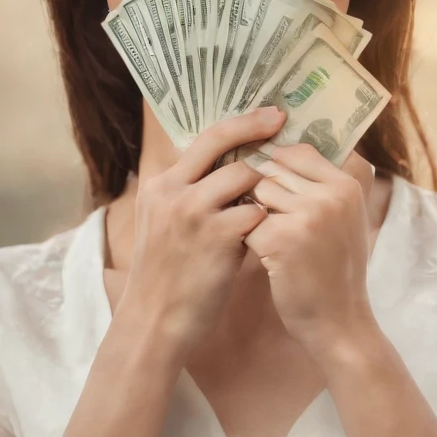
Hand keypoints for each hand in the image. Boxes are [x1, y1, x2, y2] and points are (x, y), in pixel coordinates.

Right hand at [116, 106, 284, 358]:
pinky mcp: (215, 237)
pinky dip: (268, 218)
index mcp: (161, 185)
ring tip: (277, 196)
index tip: (267, 115)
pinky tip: (274, 228)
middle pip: (220, 141)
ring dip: (265, 184)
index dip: (239, 123)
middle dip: (255, 127)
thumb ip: (190, 195)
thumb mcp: (164, 225)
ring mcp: (193, 213)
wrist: (154, 321)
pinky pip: (255, 213)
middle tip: (282, 119)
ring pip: (244, 176)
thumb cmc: (168, 276)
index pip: (204, 139)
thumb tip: (231, 169)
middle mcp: (173, 191)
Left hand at [242, 144, 376, 355]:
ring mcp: (306, 216)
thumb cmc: (336, 268)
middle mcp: (330, 196)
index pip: (297, 151)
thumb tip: (278, 149)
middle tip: (271, 218)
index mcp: (346, 185)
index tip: (270, 182)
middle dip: (264, 192)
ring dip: (254, 213)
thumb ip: (320, 184)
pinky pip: (248, 222)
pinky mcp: (281, 240)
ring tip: (270, 237)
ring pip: (256, 193)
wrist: (339, 322)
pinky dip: (248, 238)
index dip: (277, 164)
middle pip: (273, 170)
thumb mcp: (344, 218)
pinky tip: (264, 256)